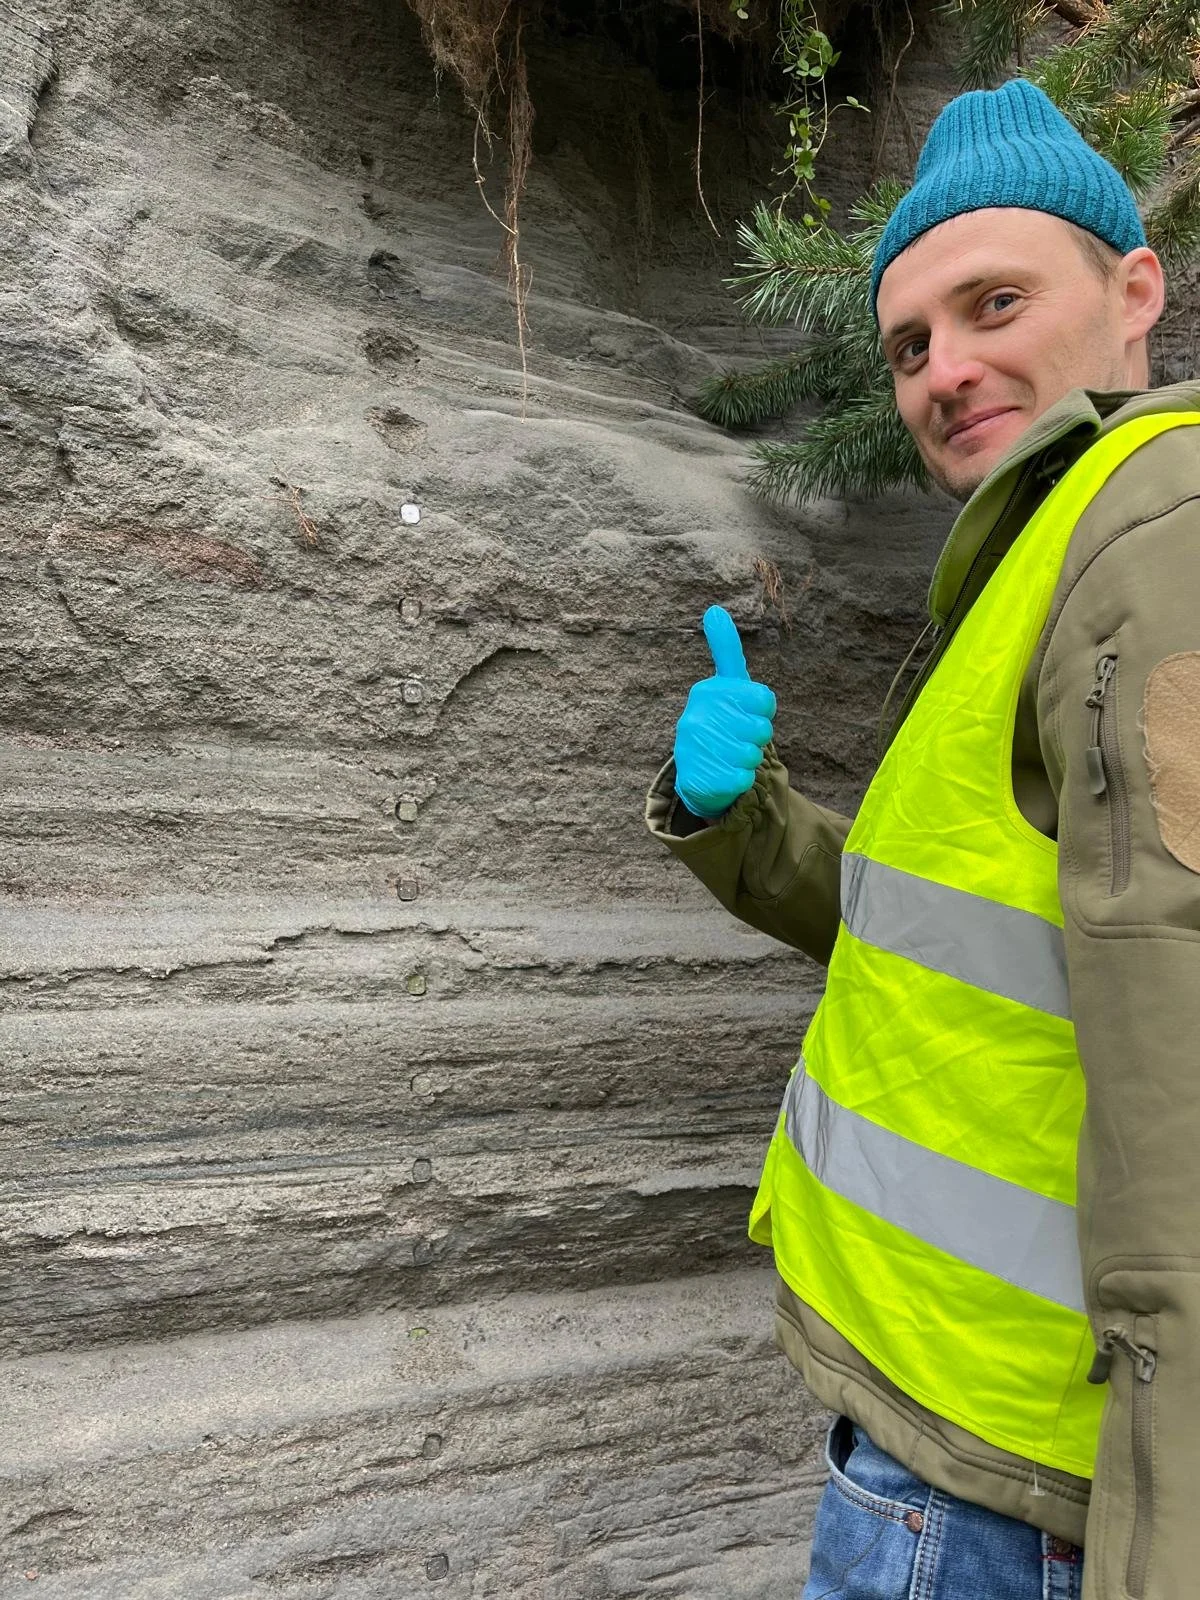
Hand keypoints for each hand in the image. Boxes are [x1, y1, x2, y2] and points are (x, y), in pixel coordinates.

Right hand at [673, 606, 776, 818]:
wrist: (696, 772)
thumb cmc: (720, 721)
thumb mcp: (724, 685)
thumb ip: (725, 650)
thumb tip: (714, 610)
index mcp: (707, 692)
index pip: (764, 699)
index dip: (762, 710)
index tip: (747, 712)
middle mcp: (696, 717)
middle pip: (761, 729)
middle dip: (756, 736)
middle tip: (738, 737)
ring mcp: (696, 749)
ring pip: (753, 754)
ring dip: (749, 759)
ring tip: (730, 755)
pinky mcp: (700, 778)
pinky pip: (743, 778)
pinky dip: (741, 779)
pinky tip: (725, 773)